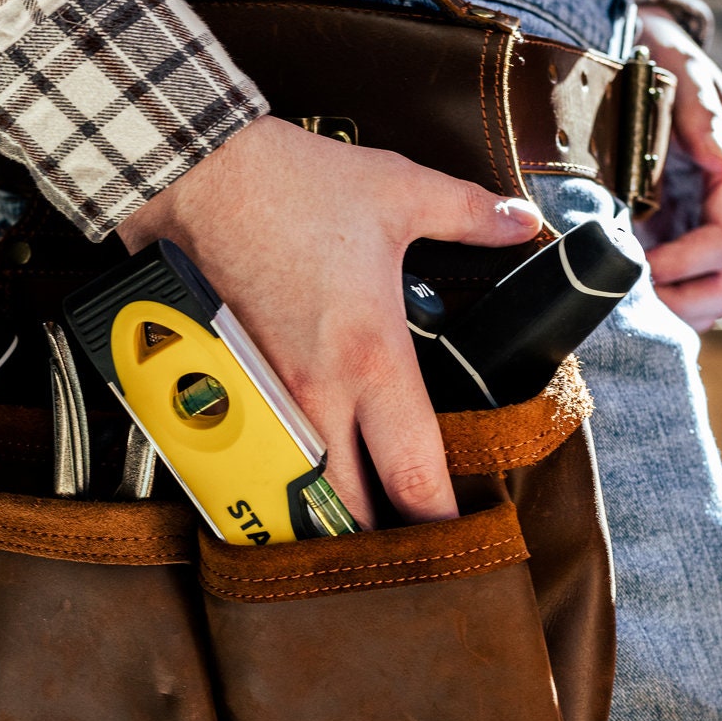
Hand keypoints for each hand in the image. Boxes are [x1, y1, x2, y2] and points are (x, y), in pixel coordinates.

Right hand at [117, 116, 543, 527]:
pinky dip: (266, 480)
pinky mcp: (221, 386)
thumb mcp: (399, 193)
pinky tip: (280, 485)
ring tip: (344, 534)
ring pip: (292, 495)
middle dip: (377, 542)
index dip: (442, 524)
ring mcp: (263, 398)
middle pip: (349, 512)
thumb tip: (522, 221)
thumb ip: (470, 214)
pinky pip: (247, 456)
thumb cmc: (294, 185)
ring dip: (318, 521)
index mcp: (373, 360)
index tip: (459, 540)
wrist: (199, 172)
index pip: (414, 474)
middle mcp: (317, 395)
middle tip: (402, 548)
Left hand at [637, 10, 721, 329]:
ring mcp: (716, 217)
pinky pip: (689, 279)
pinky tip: (628, 297)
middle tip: (633, 308)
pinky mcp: (690, 226)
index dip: (682, 266)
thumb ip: (703, 117)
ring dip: (676, 307)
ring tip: (628, 309)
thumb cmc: (663, 57)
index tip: (635, 269)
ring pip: (714, 290)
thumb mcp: (680, 75)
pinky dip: (666, 295)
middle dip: (685, 303)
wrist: (648, 43)